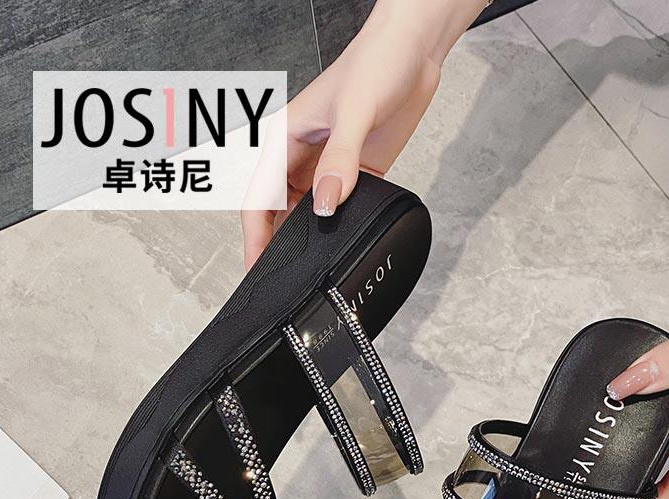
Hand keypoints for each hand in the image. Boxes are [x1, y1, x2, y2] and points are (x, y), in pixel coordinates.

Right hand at [241, 0, 488, 268]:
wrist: (414, 52)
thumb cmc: (375, 62)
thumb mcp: (354, 112)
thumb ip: (340, 162)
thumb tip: (325, 206)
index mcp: (284, 138)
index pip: (258, 198)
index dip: (254, 236)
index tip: (256, 266)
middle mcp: (301, 156)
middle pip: (279, 214)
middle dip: (279, 245)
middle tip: (284, 277)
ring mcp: (328, 167)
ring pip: (308, 216)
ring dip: (310, 239)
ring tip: (311, 266)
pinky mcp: (355, 174)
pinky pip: (340, 210)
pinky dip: (339, 228)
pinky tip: (344, 241)